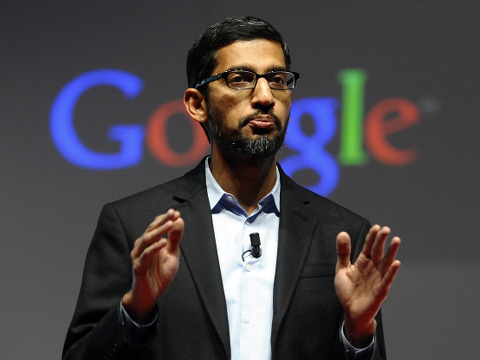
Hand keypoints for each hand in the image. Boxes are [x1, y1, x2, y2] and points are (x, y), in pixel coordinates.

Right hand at [122, 209, 183, 322]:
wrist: (149, 295)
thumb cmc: (159, 274)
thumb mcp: (172, 255)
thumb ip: (175, 238)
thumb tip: (179, 220)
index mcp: (149, 242)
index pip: (155, 226)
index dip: (165, 219)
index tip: (176, 213)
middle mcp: (141, 247)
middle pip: (151, 230)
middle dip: (162, 221)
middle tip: (172, 213)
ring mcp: (138, 257)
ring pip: (146, 240)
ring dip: (158, 231)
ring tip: (170, 224)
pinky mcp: (138, 268)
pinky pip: (145, 256)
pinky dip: (154, 248)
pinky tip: (163, 242)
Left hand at [335, 225, 400, 346]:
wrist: (350, 312)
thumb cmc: (347, 291)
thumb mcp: (341, 269)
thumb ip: (343, 252)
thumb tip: (342, 233)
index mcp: (363, 262)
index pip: (368, 247)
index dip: (372, 237)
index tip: (376, 227)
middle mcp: (372, 268)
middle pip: (378, 252)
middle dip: (382, 241)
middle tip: (386, 229)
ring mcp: (377, 278)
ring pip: (386, 263)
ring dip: (391, 252)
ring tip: (396, 240)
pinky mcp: (380, 290)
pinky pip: (387, 280)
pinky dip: (391, 272)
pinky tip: (396, 263)